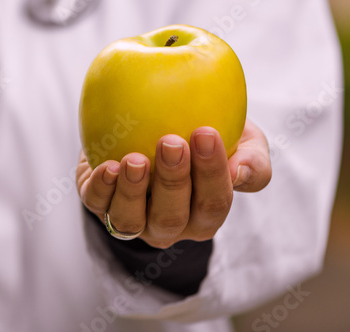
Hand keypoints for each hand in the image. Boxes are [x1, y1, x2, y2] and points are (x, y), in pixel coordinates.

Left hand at [76, 121, 270, 248]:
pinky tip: (107, 165)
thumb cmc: (203, 133)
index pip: (213, 203)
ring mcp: (132, 218)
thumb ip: (253, 159)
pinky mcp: (98, 201)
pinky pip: (96, 203)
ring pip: (131, 221)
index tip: (205, 133)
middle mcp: (169, 225)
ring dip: (133, 192)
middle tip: (171, 142)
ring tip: (135, 160)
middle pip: (172, 217)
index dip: (212, 174)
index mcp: (205, 214)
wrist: (151, 124)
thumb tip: (240, 171)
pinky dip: (101, 188)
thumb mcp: (243, 140)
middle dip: (173, 181)